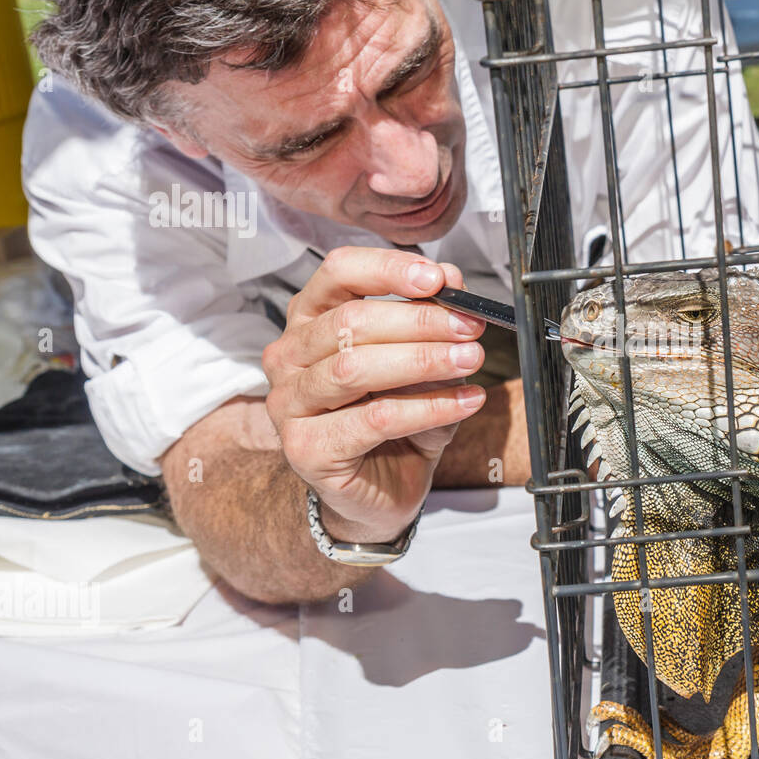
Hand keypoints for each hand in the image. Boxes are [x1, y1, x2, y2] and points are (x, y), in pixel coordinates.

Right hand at [261, 246, 488, 542]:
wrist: (381, 489)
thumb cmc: (393, 418)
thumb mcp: (418, 359)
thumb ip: (429, 320)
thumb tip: (452, 282)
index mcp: (309, 319)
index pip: (339, 273)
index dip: (389, 269)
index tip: (438, 279)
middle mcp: (288, 356)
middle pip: (351, 321)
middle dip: (421, 321)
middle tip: (470, 329)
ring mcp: (289, 404)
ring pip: (357, 369)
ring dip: (424, 361)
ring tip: (469, 360)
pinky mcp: (305, 449)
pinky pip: (374, 419)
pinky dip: (428, 408)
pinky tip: (463, 402)